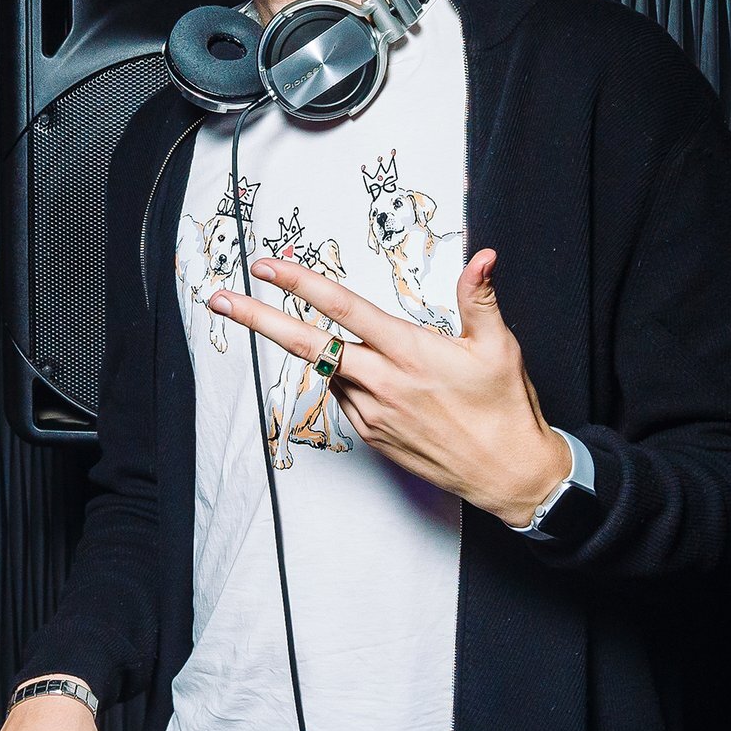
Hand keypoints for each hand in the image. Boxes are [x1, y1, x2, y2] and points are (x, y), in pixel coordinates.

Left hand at [207, 247, 570, 525]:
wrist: (507, 474)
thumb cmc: (505, 409)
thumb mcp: (499, 346)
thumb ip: (478, 298)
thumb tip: (483, 256)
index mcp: (410, 352)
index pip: (344, 308)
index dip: (302, 284)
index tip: (269, 267)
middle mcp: (383, 382)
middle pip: (309, 345)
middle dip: (260, 319)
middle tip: (222, 299)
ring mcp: (372, 413)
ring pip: (331, 373)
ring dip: (327, 354)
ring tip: (380, 357)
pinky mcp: (373, 437)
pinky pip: (348, 400)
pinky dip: (353, 383)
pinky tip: (389, 386)